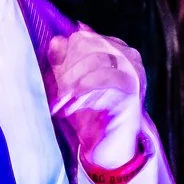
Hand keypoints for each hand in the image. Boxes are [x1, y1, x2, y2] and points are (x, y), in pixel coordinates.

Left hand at [47, 30, 147, 173]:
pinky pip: (108, 77)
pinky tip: (75, 100)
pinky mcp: (134, 89)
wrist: (105, 147)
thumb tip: (57, 42)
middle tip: (54, 92)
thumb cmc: (86, 112)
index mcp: (111, 47)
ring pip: (96, 58)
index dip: (62, 55)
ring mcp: (133, 70)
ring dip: (72, 80)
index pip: (81, 37)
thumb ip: (61, 61)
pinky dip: (86, 87)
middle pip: (87, 44)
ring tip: (61, 100)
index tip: (50, 77)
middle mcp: (126, 55)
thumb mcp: (68, 84)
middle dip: (65, 68)